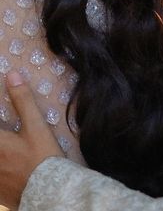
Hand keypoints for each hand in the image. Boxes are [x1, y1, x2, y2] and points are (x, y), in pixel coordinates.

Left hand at [0, 71, 63, 210]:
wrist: (51, 193)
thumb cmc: (43, 157)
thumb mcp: (36, 126)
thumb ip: (23, 100)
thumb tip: (11, 75)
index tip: (1, 117)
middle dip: (0, 130)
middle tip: (7, 131)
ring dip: (1, 146)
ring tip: (8, 144)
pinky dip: (1, 165)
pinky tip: (8, 163)